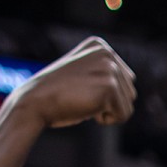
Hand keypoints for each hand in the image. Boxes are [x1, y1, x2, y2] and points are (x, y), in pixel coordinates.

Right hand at [6, 37, 136, 129]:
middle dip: (108, 104)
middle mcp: (107, 53)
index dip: (104, 94)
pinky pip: (124, 115)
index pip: (126, 81)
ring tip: (83, 101)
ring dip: (108, 112)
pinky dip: (107, 120)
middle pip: (130, 93)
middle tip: (81, 96)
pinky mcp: (110, 86)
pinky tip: (87, 108)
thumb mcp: (82, 74)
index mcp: (100, 46)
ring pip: (128, 105)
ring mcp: (110, 68)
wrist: (35, 102)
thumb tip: (131, 78)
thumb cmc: (56, 94)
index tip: (80, 88)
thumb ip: (103, 71)